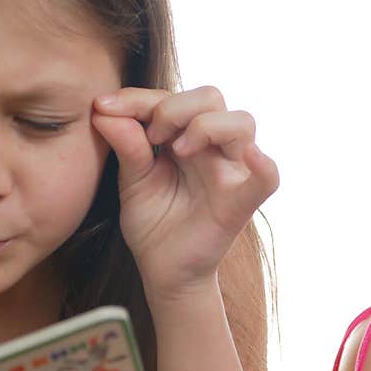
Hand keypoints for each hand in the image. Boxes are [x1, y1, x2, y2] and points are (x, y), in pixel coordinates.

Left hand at [92, 86, 278, 296]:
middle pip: (211, 97)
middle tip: (151, 136)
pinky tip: (248, 157)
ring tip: (175, 151)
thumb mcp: (132, 182)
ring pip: (241, 122)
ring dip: (204, 126)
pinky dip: (262, 163)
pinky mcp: (242, 203)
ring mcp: (232, 173)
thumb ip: (126, 146)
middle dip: (174, 107)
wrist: (163, 273)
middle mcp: (214, 149)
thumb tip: (103, 110)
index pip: (172, 98)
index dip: (137, 97)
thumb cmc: (153, 225)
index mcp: (186, 138)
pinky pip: (268, 177)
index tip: (103, 108)